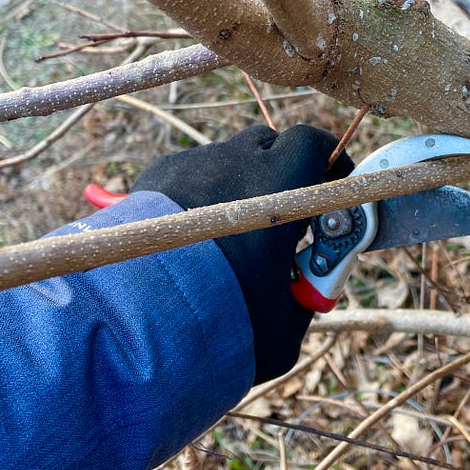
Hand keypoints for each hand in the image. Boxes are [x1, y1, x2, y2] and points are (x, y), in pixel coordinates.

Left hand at [131, 124, 352, 381]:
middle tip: (280, 215)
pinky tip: (189, 236)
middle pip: (269, 144)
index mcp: (281, 186)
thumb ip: (304, 299)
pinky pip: (189, 172)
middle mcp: (237, 161)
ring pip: (227, 159)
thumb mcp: (284, 326)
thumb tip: (308, 294)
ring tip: (228, 232)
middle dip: (281, 171)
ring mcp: (194, 164)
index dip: (327, 161)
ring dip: (237, 184)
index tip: (329, 188)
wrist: (140, 317)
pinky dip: (197, 194)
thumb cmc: (224, 321)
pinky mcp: (158, 173)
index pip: (314, 142)